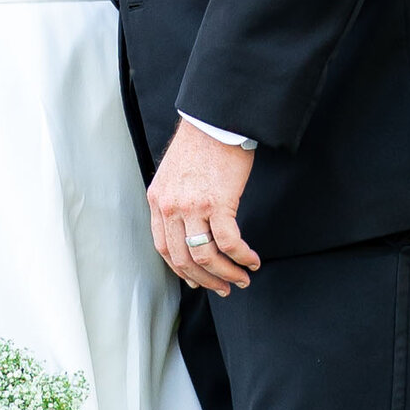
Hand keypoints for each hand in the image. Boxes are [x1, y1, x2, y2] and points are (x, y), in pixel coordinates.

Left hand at [149, 119, 261, 293]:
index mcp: (157, 200)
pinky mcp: (217, 203)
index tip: (197, 280)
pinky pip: (229, 242)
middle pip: (183, 259)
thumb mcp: (174, 175)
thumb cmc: (200, 144)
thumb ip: (175, 201)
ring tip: (241, 278)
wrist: (215, 121)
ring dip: (226, 273)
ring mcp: (192, 206)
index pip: (163, 248)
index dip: (181, 270)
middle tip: (224, 288)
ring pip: (205, 256)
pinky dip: (242, 257)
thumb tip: (190, 229)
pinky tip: (252, 260)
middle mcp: (169, 207)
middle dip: (206, 280)